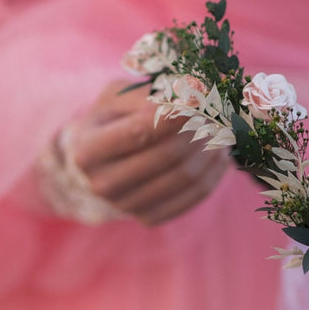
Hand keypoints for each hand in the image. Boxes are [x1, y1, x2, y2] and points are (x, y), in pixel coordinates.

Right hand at [68, 80, 228, 224]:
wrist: (106, 158)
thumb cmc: (115, 118)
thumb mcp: (120, 96)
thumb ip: (151, 93)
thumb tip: (192, 91)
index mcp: (89, 150)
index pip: (139, 132)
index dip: (174, 115)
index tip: (199, 99)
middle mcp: (103, 183)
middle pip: (167, 155)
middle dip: (198, 129)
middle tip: (215, 111)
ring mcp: (126, 206)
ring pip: (186, 176)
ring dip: (211, 149)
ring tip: (220, 129)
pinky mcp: (150, 218)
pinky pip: (195, 195)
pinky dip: (213, 171)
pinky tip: (218, 153)